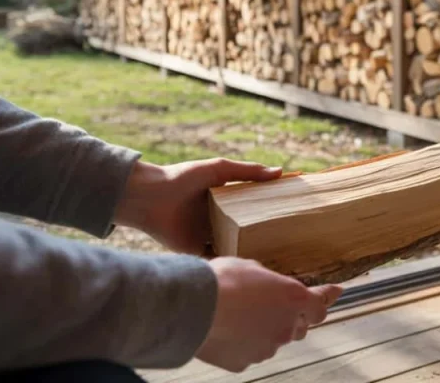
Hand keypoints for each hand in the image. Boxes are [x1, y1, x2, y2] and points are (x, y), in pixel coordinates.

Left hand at [115, 159, 282, 254]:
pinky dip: (229, 264)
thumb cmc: (183, 178)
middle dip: (263, 236)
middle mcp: (217, 220)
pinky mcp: (196, 251)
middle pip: (245, 230)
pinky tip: (247, 269)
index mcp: (223, 200)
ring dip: (248, 252)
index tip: (290, 217)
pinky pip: (216, 260)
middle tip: (289, 244)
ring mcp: (207, 236)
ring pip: (234, 246)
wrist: (148, 197)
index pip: (252, 208)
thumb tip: (280, 171)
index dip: (269, 212)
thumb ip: (248, 171)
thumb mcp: (219, 169)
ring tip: (275, 261)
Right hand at [197, 257, 343, 371]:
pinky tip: (226, 332)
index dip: (327, 298)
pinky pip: (249, 353)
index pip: (320, 304)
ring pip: (272, 340)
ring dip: (262, 330)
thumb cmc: (222, 282)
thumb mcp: (251, 268)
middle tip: (269, 307)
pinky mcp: (246, 362)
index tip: (336, 292)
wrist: (194, 307)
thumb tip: (267, 285)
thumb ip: (268, 281)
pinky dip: (242, 344)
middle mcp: (286, 326)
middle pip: (298, 327)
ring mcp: (267, 347)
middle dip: (290, 318)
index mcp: (293, 298)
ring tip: (237, 316)